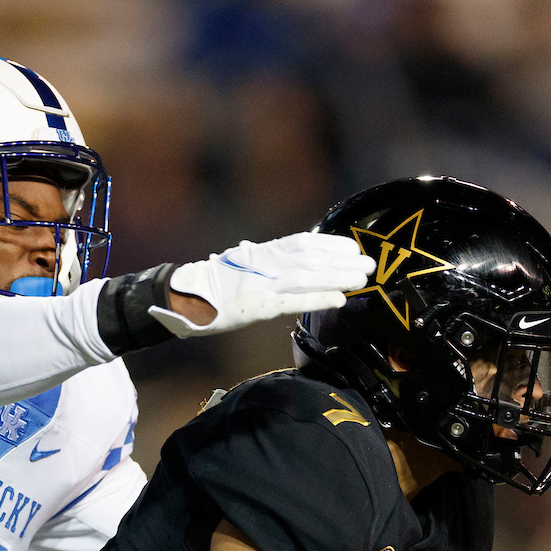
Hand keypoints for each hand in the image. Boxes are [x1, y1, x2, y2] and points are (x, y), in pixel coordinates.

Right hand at [147, 232, 374, 337]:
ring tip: (361, 280)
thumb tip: (284, 256)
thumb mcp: (238, 265)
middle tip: (368, 265)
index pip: (304, 243)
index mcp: (262, 253)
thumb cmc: (209, 285)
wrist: (182, 296)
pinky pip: (293, 302)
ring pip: (308, 277)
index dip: (331, 245)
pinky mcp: (257, 307)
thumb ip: (263, 261)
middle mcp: (266, 264)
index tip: (353, 248)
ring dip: (338, 277)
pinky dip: (318, 300)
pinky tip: (338, 300)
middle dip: (342, 262)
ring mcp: (262, 285)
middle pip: (312, 259)